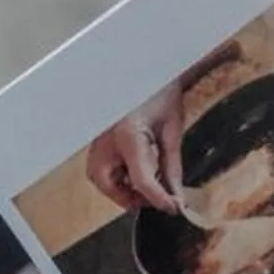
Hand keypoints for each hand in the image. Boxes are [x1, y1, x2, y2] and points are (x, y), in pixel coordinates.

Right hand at [84, 82, 185, 216]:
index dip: (159, 200)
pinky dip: (116, 175)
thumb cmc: (157, 88)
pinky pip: (100, 165)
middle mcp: (107, 139)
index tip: (173, 208)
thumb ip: (172, 166)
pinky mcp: (98, 136)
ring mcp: (98, 137)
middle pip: (107, 184)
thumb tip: (175, 193)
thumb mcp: (172, 129)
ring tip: (145, 185)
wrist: (145, 65)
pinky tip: (135, 170)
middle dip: (129, 197)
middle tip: (153, 198)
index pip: (142, 181)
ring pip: (99, 177)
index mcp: (128, 135)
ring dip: (120, 187)